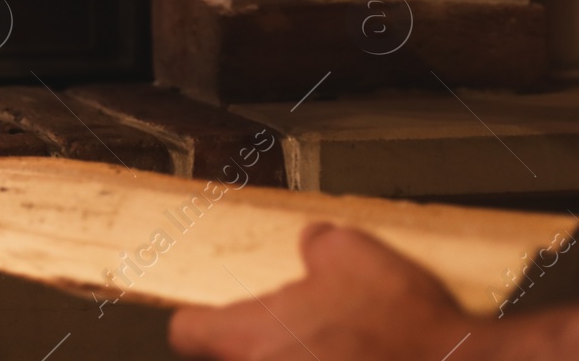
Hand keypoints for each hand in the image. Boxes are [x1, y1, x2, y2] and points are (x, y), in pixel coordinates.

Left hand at [169, 224, 478, 360]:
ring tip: (336, 347)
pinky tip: (363, 356)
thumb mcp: (352, 253)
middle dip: (261, 345)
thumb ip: (317, 245)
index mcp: (251, 335)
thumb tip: (314, 242)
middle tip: (295, 332)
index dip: (200, 320)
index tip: (210, 315)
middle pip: (233, 359)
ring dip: (296, 356)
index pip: (187, 331)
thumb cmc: (404, 327)